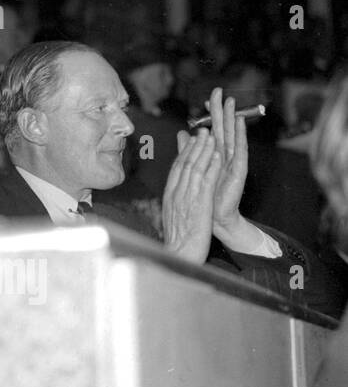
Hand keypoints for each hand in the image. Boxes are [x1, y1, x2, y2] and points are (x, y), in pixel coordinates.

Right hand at [160, 130, 221, 263]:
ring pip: (194, 168)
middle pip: (184, 164)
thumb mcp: (173, 217)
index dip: (184, 152)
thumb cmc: (178, 241)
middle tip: (202, 131)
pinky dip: (211, 166)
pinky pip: (205, 181)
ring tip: (211, 136)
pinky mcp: (198, 204)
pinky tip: (218, 156)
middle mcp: (176, 193)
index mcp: (169, 196)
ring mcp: (186, 198)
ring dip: (203, 150)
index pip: (176, 169)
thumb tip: (175, 195)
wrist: (180, 255)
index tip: (191, 141)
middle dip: (194, 146)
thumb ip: (175, 202)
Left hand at [195, 86, 248, 239]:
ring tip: (231, 101)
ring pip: (231, 134)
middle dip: (221, 109)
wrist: (216, 216)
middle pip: (222, 127)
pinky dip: (240, 134)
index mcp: (214, 153)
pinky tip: (240, 122)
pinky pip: (240, 149)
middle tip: (219, 91)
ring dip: (231, 117)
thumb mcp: (196, 166)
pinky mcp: (238, 169)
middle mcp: (224, 154)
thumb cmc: (208, 192)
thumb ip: (190, 149)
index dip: (210, 114)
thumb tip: (183, 132)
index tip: (207, 96)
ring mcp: (233, 161)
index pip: (212, 129)